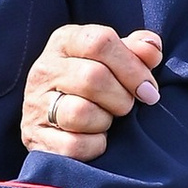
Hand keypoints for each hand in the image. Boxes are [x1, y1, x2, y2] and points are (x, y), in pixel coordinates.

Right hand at [22, 23, 160, 155]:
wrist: (56, 123)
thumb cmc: (94, 86)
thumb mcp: (112, 60)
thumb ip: (135, 50)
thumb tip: (152, 49)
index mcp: (64, 42)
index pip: (100, 41)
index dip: (132, 66)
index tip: (148, 87)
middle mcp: (44, 69)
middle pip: (93, 77)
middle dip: (122, 98)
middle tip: (127, 107)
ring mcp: (36, 104)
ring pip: (81, 112)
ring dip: (105, 121)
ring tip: (105, 121)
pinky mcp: (36, 138)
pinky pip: (74, 145)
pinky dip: (94, 145)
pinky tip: (94, 139)